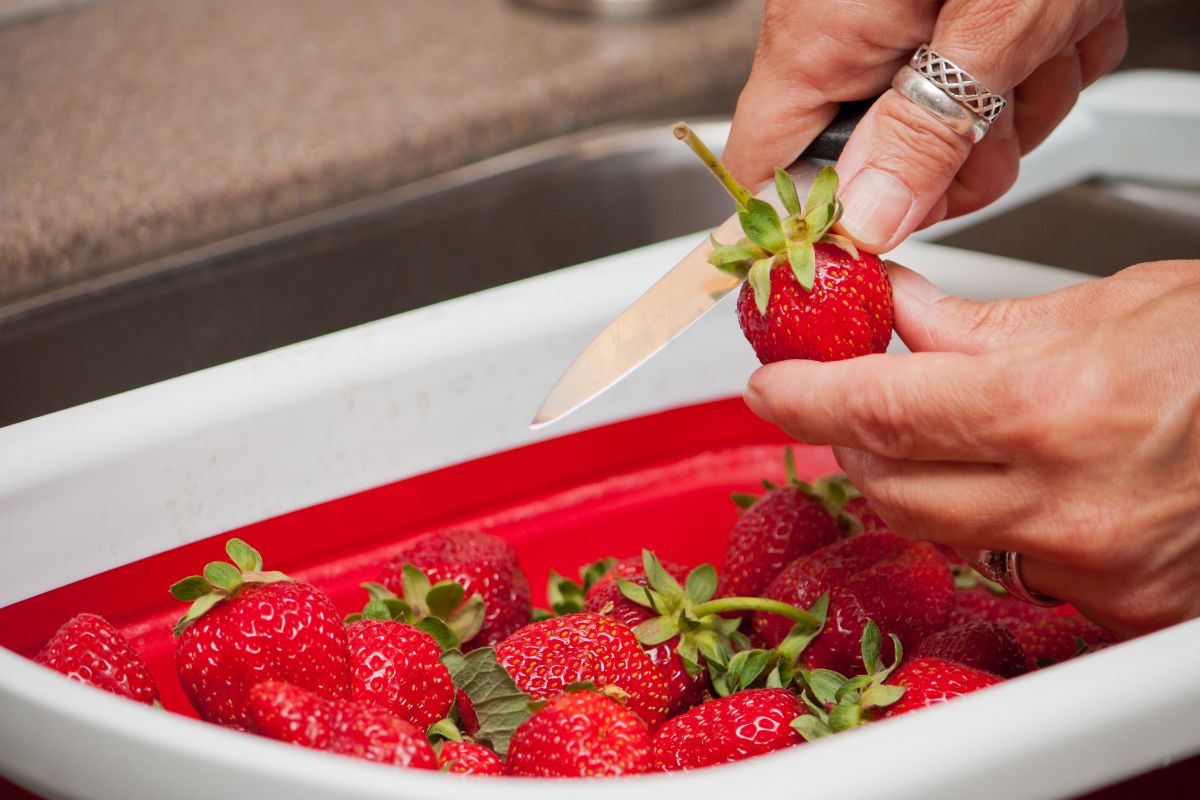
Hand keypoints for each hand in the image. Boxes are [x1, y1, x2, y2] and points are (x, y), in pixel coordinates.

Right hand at [723, 0, 1127, 251]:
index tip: (868, 249)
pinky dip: (1039, 58)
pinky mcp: (948, 11)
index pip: (761, 174)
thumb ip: (927, 130)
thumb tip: (869, 223)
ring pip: (946, 128)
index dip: (810, 225)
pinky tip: (1058, 14)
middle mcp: (844, 30)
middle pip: (872, 164)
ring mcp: (898, 20)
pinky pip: (986, 80)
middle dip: (957, 158)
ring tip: (1049, 32)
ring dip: (1020, 100)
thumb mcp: (995, 17)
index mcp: (819, 36)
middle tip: (1003, 119)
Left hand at [742, 260, 1199, 637]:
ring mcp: (1092, 567)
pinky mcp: (1117, 608)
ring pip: (941, 535)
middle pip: (887, 488)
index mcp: (1051, 407)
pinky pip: (1009, 569)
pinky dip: (986, 524)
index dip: (803, 396)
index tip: (772, 383)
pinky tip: (1010, 483)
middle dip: (849, 442)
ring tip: (930, 434)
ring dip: (908, 484)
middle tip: (845, 400)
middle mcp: (1064, 503)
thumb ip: (975, 323)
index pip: (874, 410)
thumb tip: (890, 313)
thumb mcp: (1104, 305)